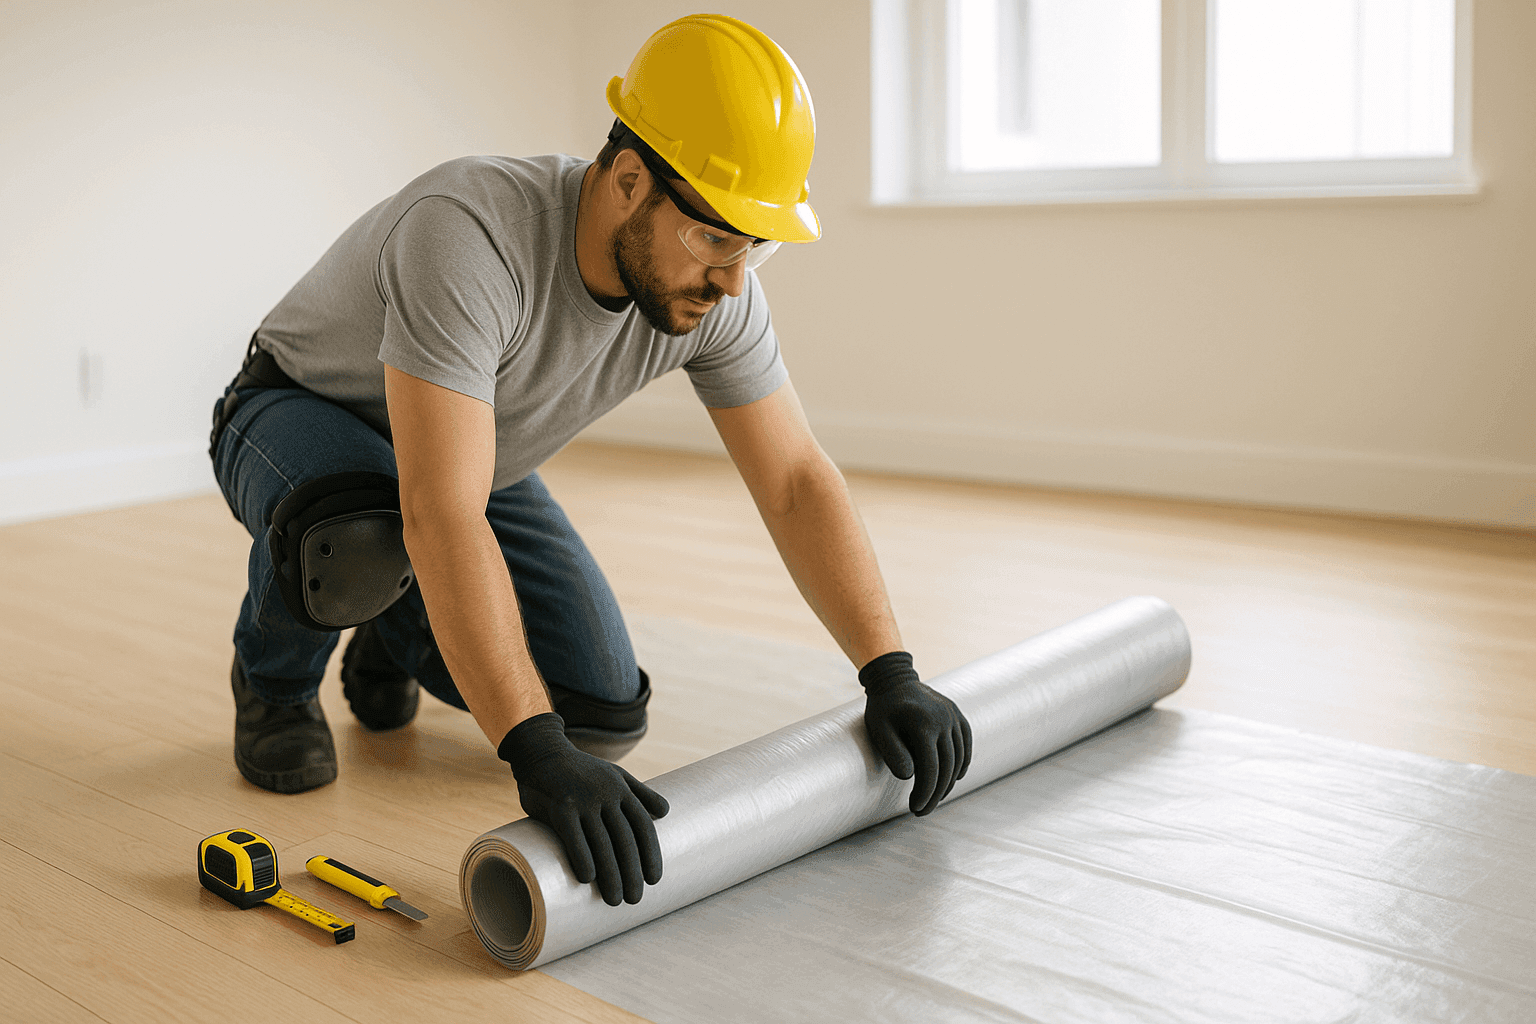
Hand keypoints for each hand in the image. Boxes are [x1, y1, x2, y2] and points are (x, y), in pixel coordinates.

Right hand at [497, 713, 668, 904]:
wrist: (542, 754)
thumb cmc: (581, 771)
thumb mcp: (614, 774)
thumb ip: (639, 793)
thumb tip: (666, 812)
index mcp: (621, 789)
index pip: (643, 826)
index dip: (650, 854)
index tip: (654, 879)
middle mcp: (606, 794)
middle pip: (625, 839)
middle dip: (632, 872)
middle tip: (634, 899)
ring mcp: (583, 800)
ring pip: (601, 842)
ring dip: (610, 874)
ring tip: (614, 899)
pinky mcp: (560, 806)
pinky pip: (574, 836)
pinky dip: (582, 858)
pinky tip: (588, 879)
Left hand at [859, 651, 972, 815]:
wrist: (894, 679)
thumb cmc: (883, 709)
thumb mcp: (879, 730)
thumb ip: (893, 753)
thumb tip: (910, 777)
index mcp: (923, 723)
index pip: (930, 768)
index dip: (925, 793)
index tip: (915, 808)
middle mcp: (944, 719)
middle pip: (947, 768)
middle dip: (936, 795)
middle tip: (922, 811)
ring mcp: (954, 717)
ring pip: (959, 760)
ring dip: (949, 784)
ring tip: (933, 798)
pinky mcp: (958, 717)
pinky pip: (966, 746)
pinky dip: (962, 765)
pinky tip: (952, 779)